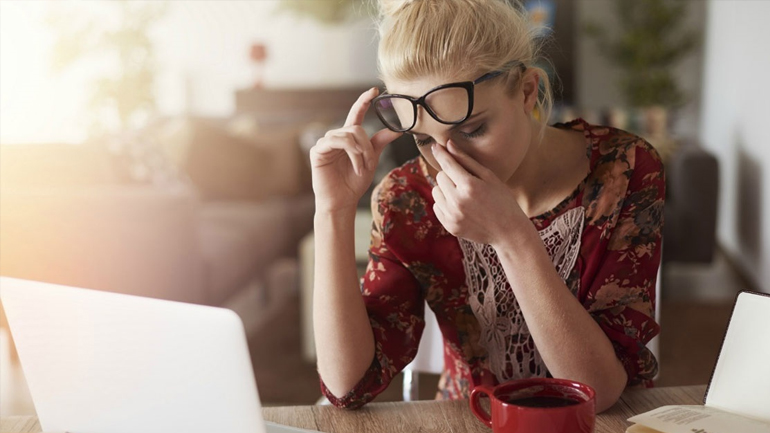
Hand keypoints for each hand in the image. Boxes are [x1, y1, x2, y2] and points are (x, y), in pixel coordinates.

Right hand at [310, 88, 402, 213]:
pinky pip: (337, 142)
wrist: (342, 201)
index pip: (356, 114)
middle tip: (370, 164)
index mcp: (349, 138)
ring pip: (349, 134)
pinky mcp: (318, 150)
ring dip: (360, 152)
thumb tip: (396, 130)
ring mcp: (326, 143)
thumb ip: (379, 143)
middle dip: (367, 146)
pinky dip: (351, 153)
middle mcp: (336, 137)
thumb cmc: (354, 183)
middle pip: (357, 128)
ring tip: (362, 168)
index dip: (364, 101)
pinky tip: (355, 166)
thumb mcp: (371, 160)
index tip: (374, 90)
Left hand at [431, 140, 529, 245]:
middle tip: (466, 181)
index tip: (435, 146)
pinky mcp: (449, 226)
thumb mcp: (489, 176)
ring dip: (445, 189)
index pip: (447, 164)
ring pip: (436, 191)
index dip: (441, 153)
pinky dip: (445, 203)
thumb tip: (448, 144)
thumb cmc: (502, 200)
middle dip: (450, 175)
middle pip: (440, 176)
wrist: (508, 232)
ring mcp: (452, 215)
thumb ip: (466, 160)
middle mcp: (458, 201)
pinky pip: (436, 206)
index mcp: (469, 186)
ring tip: (463, 194)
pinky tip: (460, 206)